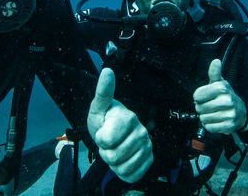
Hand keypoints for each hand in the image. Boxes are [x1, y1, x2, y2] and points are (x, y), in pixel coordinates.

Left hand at [87, 68, 152, 182]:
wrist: (116, 134)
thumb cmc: (105, 120)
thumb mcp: (98, 108)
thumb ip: (103, 92)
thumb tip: (107, 71)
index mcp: (128, 117)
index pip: (106, 140)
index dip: (99, 138)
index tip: (102, 130)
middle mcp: (141, 130)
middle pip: (113, 156)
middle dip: (105, 152)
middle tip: (108, 142)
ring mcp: (147, 145)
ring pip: (122, 167)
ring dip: (113, 162)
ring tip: (115, 149)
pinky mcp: (149, 159)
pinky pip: (131, 175)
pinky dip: (122, 171)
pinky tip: (123, 159)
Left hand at [193, 59, 247, 133]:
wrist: (241, 113)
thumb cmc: (226, 96)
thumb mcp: (220, 83)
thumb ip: (214, 73)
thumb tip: (216, 61)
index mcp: (222, 88)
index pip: (197, 95)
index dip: (198, 97)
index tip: (204, 97)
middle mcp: (227, 100)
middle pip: (199, 108)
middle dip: (201, 108)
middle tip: (209, 106)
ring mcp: (229, 114)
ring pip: (203, 118)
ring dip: (205, 117)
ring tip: (213, 113)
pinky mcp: (229, 126)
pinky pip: (209, 127)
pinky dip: (210, 125)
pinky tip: (216, 120)